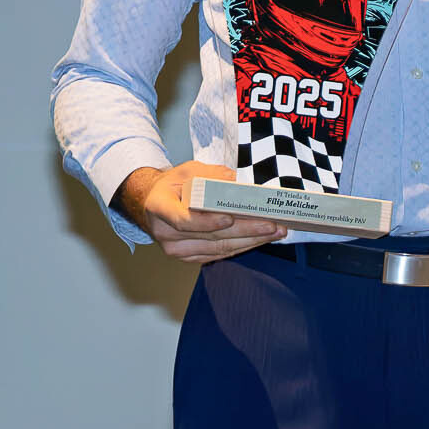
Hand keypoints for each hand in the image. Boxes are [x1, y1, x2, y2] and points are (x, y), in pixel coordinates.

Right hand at [114, 162, 284, 263]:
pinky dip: (241, 246)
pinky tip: (259, 239)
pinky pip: (218, 254)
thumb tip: (242, 182)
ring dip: (249, 241)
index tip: (229, 218)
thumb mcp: (189, 170)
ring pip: (218, 249)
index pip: (183, 220)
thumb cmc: (173, 185)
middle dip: (245, 231)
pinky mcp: (188, 257)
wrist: (154, 204)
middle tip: (271, 224)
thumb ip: (212, 175)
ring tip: (274, 232)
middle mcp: (165, 233)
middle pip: (210, 237)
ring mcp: (176, 249)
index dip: (207, 222)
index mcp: (160, 206)